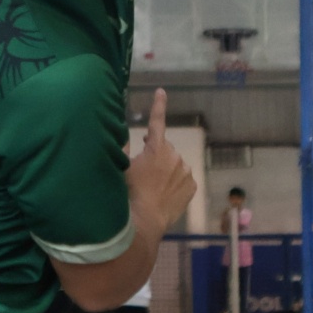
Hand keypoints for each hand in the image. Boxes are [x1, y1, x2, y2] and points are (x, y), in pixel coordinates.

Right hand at [126, 90, 196, 228]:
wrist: (144, 221)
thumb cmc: (129, 193)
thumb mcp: (121, 168)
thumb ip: (122, 147)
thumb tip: (120, 132)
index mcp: (156, 148)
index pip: (156, 121)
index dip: (158, 105)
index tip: (161, 91)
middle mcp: (174, 156)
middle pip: (164, 149)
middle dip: (156, 155)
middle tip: (144, 171)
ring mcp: (185, 172)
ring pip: (174, 165)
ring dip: (166, 170)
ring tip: (153, 187)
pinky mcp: (192, 186)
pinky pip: (183, 179)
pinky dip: (175, 183)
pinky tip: (164, 195)